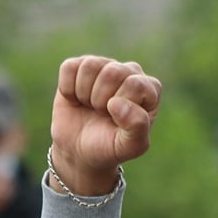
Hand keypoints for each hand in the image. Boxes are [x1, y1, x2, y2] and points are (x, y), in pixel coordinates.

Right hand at [48, 55, 160, 196]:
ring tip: (90, 106)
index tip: (117, 120)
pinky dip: (68, 89)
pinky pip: (69, 68)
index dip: (120, 106)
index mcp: (150, 89)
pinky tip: (76, 99)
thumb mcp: (130, 146)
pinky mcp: (79, 66)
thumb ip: (137, 127)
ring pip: (90, 66)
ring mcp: (105, 66)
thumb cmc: (109, 147)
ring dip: (84, 94)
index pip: (135, 84)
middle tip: (102, 114)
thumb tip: (117, 103)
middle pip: (112, 72)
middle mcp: (130, 72)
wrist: (79, 151)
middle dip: (101, 100)